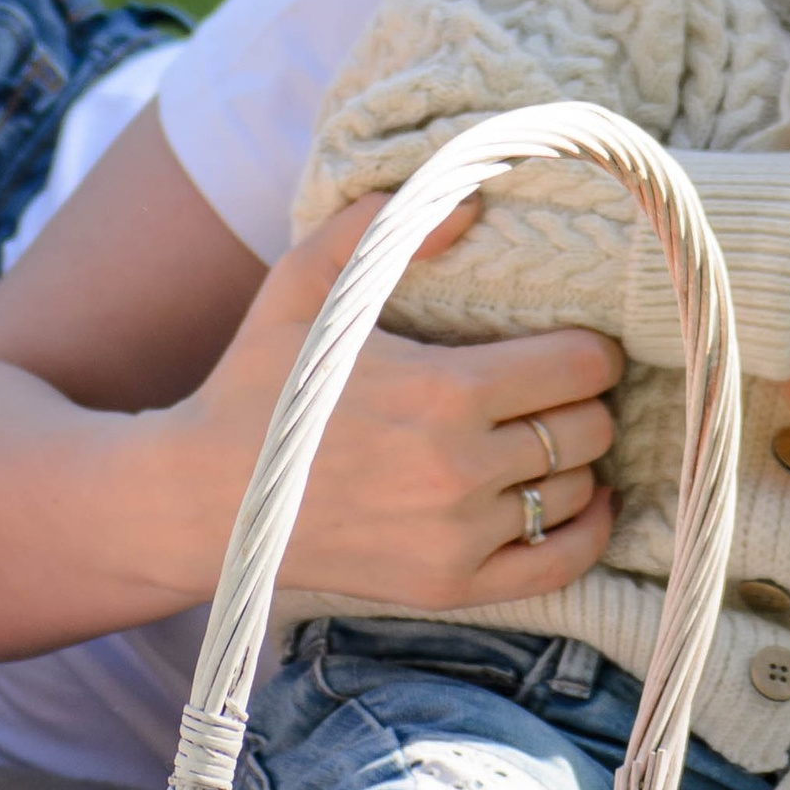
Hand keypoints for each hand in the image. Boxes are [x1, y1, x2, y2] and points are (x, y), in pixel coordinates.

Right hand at [170, 197, 620, 612]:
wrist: (198, 503)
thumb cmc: (254, 387)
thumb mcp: (301, 286)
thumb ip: (380, 230)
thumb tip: (472, 204)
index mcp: (443, 391)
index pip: (580, 367)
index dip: (591, 348)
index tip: (577, 342)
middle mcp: (460, 469)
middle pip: (589, 427)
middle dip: (586, 401)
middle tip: (560, 388)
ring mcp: (457, 536)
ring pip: (576, 488)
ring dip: (578, 459)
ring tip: (551, 434)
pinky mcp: (447, 585)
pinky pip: (559, 563)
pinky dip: (589, 529)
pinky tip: (586, 499)